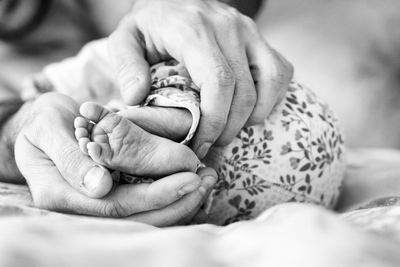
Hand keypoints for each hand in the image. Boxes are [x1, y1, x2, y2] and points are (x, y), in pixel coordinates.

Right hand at [14, 92, 216, 225]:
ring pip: (145, 217)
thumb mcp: (49, 128)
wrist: (41, 130)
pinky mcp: (112, 199)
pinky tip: (192, 182)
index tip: (190, 177)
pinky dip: (172, 197)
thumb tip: (101, 187)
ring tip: (208, 180)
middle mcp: (82, 209)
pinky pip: (145, 207)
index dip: (157, 195)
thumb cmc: (43, 123)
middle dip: (178, 201)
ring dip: (181, 202)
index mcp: (61, 195)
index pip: (117, 204)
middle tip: (208, 179)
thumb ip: (72, 157)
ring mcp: (98, 207)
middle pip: (137, 217)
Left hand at [108, 0, 292, 158]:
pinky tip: (249, 109)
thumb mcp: (125, 39)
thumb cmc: (150, 25)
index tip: (201, 144)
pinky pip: (280, 70)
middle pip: (245, 90)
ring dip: (254, 114)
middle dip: (230, 127)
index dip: (215, 121)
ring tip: (231, 129)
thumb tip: (137, 98)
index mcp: (193, 29)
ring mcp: (248, 30)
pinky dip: (271, 97)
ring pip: (270, 80)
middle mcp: (227, 27)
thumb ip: (127, 66)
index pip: (219, 81)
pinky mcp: (259, 37)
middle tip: (212, 144)